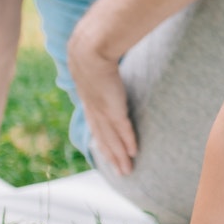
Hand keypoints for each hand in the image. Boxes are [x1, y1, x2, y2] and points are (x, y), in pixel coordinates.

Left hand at [67, 23, 135, 174]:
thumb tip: (105, 61)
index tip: (107, 153)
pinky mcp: (115, 109)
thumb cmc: (93, 51)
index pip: (97, 127)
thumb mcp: (94, 63)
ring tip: (127, 171)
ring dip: (119, 157)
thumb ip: (101, 67)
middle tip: (121, 172)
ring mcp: (104, 112)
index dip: (103, 142)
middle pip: (104, 140)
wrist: (89, 51)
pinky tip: (133, 153)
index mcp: (90, 101)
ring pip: (112, 140)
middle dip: (112, 157)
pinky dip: (127, 143)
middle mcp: (95, 111)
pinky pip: (123, 130)